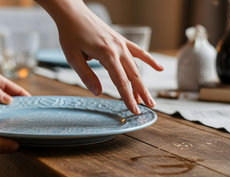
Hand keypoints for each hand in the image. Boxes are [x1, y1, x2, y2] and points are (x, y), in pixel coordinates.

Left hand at [37, 0, 163, 113]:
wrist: (73, 13)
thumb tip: (98, 93)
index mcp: (107, 55)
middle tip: (149, 108)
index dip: (128, 98)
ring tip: (148, 98)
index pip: (121, 82)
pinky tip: (159, 68)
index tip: (134, 110)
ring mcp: (121, 43)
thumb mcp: (73, 58)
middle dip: (141, 93)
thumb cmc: (70, 34)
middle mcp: (118, 49)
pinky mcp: (120, 40)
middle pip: (133, 76)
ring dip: (142, 83)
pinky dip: (149, 60)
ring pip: (136, 67)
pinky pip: (138, 51)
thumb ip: (86, 76)